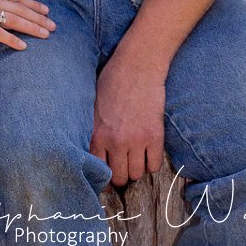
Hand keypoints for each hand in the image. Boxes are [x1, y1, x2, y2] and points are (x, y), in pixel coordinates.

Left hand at [90, 54, 167, 185]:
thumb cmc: (111, 82)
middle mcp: (115, 141)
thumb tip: (90, 150)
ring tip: (135, 160)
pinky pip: (155, 165)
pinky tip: (148, 155)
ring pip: (137, 174)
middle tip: (123, 168)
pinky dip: (152, 164)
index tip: (105, 175)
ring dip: (136, 170)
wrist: (136, 68)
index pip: (97, 168)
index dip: (102, 175)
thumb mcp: (92, 107)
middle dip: (121, 175)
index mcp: (96, 133)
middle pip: (119, 177)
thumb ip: (93, 130)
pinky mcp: (155, 136)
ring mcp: (136, 140)